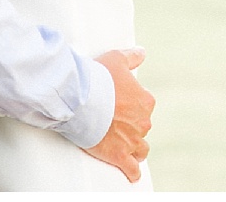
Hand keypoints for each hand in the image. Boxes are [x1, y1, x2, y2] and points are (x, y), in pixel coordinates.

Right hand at [81, 48, 152, 182]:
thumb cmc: (98, 78)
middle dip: (131, 126)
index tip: (118, 104)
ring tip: (124, 146)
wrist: (81, 99)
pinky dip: (132, 171)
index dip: (131, 104)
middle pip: (141, 126)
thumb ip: (131, 57)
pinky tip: (131, 173)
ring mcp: (132, 140)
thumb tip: (142, 52)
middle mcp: (143, 121)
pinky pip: (132, 169)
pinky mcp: (120, 156)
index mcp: (145, 100)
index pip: (144, 104)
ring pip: (141, 148)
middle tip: (114, 122)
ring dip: (135, 147)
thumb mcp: (116, 59)